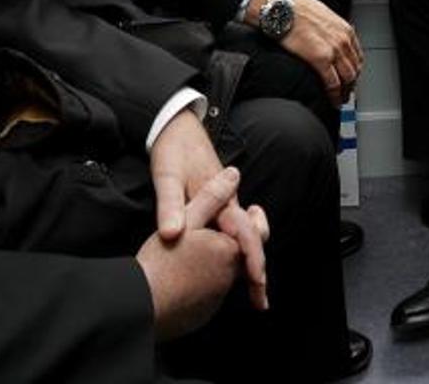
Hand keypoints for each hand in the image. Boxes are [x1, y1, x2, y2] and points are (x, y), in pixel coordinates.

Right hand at [137, 166, 244, 339]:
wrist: (140, 305)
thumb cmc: (161, 261)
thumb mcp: (186, 218)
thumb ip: (212, 196)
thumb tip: (234, 174)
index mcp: (230, 251)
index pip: (255, 235)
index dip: (256, 220)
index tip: (255, 210)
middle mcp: (229, 277)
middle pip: (244, 256)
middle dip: (244, 241)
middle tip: (235, 226)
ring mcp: (217, 299)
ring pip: (228, 275)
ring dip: (225, 261)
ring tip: (209, 247)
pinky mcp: (203, 314)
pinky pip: (212, 293)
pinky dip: (209, 280)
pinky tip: (191, 273)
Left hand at [150, 110, 270, 308]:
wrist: (177, 128)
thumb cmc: (173, 151)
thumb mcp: (167, 176)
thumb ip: (170, 206)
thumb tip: (173, 235)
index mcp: (222, 197)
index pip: (245, 233)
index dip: (252, 258)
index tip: (257, 281)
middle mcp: (229, 203)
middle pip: (252, 239)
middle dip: (258, 270)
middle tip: (260, 301)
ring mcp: (226, 205)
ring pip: (245, 238)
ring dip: (250, 264)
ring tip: (253, 292)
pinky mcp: (219, 207)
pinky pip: (234, 234)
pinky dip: (238, 253)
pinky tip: (233, 268)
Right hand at [251, 0, 363, 104]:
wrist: (281, 7)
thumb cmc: (295, 7)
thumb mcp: (322, 14)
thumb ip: (330, 29)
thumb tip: (328, 38)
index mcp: (344, 28)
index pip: (357, 55)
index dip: (355, 69)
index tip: (352, 77)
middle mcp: (343, 39)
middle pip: (355, 68)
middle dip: (352, 83)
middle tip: (347, 92)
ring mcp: (333, 50)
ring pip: (347, 78)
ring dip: (345, 91)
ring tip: (340, 99)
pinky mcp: (320, 59)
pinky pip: (333, 83)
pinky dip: (334, 95)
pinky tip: (333, 100)